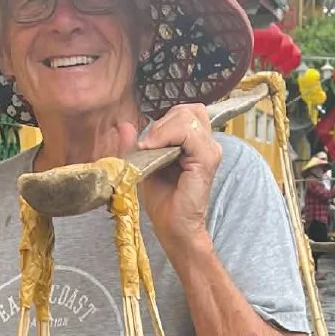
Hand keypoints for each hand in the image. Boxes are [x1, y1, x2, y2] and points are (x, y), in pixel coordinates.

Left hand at [120, 104, 220, 253]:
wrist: (172, 226)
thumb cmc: (162, 201)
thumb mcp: (144, 166)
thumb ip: (135, 145)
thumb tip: (124, 125)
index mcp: (195, 142)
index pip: (184, 112)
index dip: (163, 121)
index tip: (146, 143)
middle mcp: (207, 142)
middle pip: (187, 109)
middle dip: (162, 123)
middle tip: (148, 147)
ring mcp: (210, 149)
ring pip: (187, 116)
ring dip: (162, 130)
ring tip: (151, 150)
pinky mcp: (207, 158)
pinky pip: (188, 132)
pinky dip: (167, 136)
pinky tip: (155, 151)